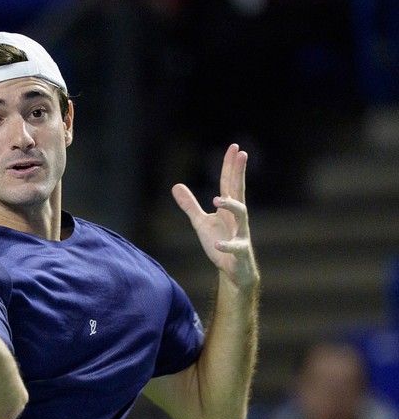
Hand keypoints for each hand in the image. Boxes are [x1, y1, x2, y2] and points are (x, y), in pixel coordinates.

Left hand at [171, 143, 258, 289]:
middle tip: (241, 154)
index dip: (230, 166)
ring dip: (231, 205)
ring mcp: (240, 234)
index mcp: (227, 209)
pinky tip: (217, 244)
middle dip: (239, 173)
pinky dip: (226, 246)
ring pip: (242, 215)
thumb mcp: (201, 222)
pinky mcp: (239, 252)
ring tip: (217, 199)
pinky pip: (235, 247)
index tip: (235, 148)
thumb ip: (190, 205)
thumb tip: (176, 185)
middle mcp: (237, 218)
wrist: (233, 271)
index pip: (229, 183)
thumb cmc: (219, 243)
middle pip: (239, 191)